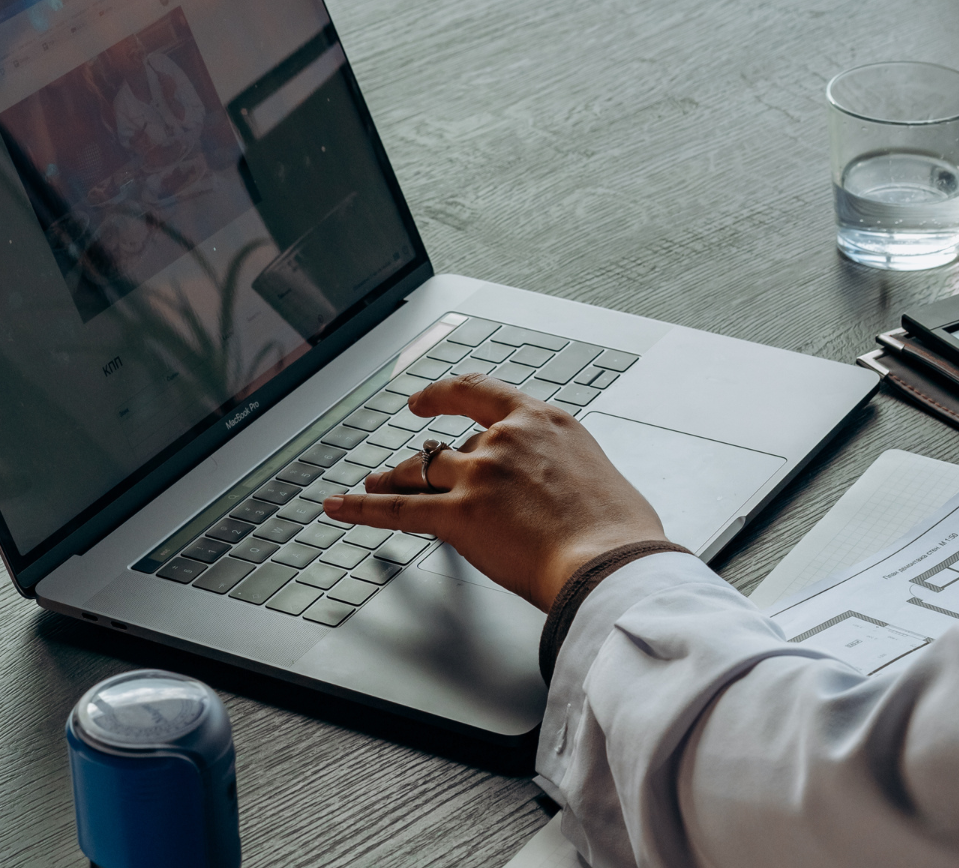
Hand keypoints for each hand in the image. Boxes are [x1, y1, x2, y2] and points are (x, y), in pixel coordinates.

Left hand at [322, 374, 664, 610]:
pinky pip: (399, 510)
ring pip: (421, 471)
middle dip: (422, 461)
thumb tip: (556, 489)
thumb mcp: (598, 474)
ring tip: (373, 484)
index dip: (445, 394)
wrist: (612, 565)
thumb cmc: (620, 534)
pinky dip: (362, 509)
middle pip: (449, 445)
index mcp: (544, 422)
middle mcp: (507, 439)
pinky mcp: (460, 514)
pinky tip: (338, 506)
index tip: (426, 400)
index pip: (482, 394)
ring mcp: (480, 474)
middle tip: (401, 468)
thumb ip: (564, 469)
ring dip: (392, 479)